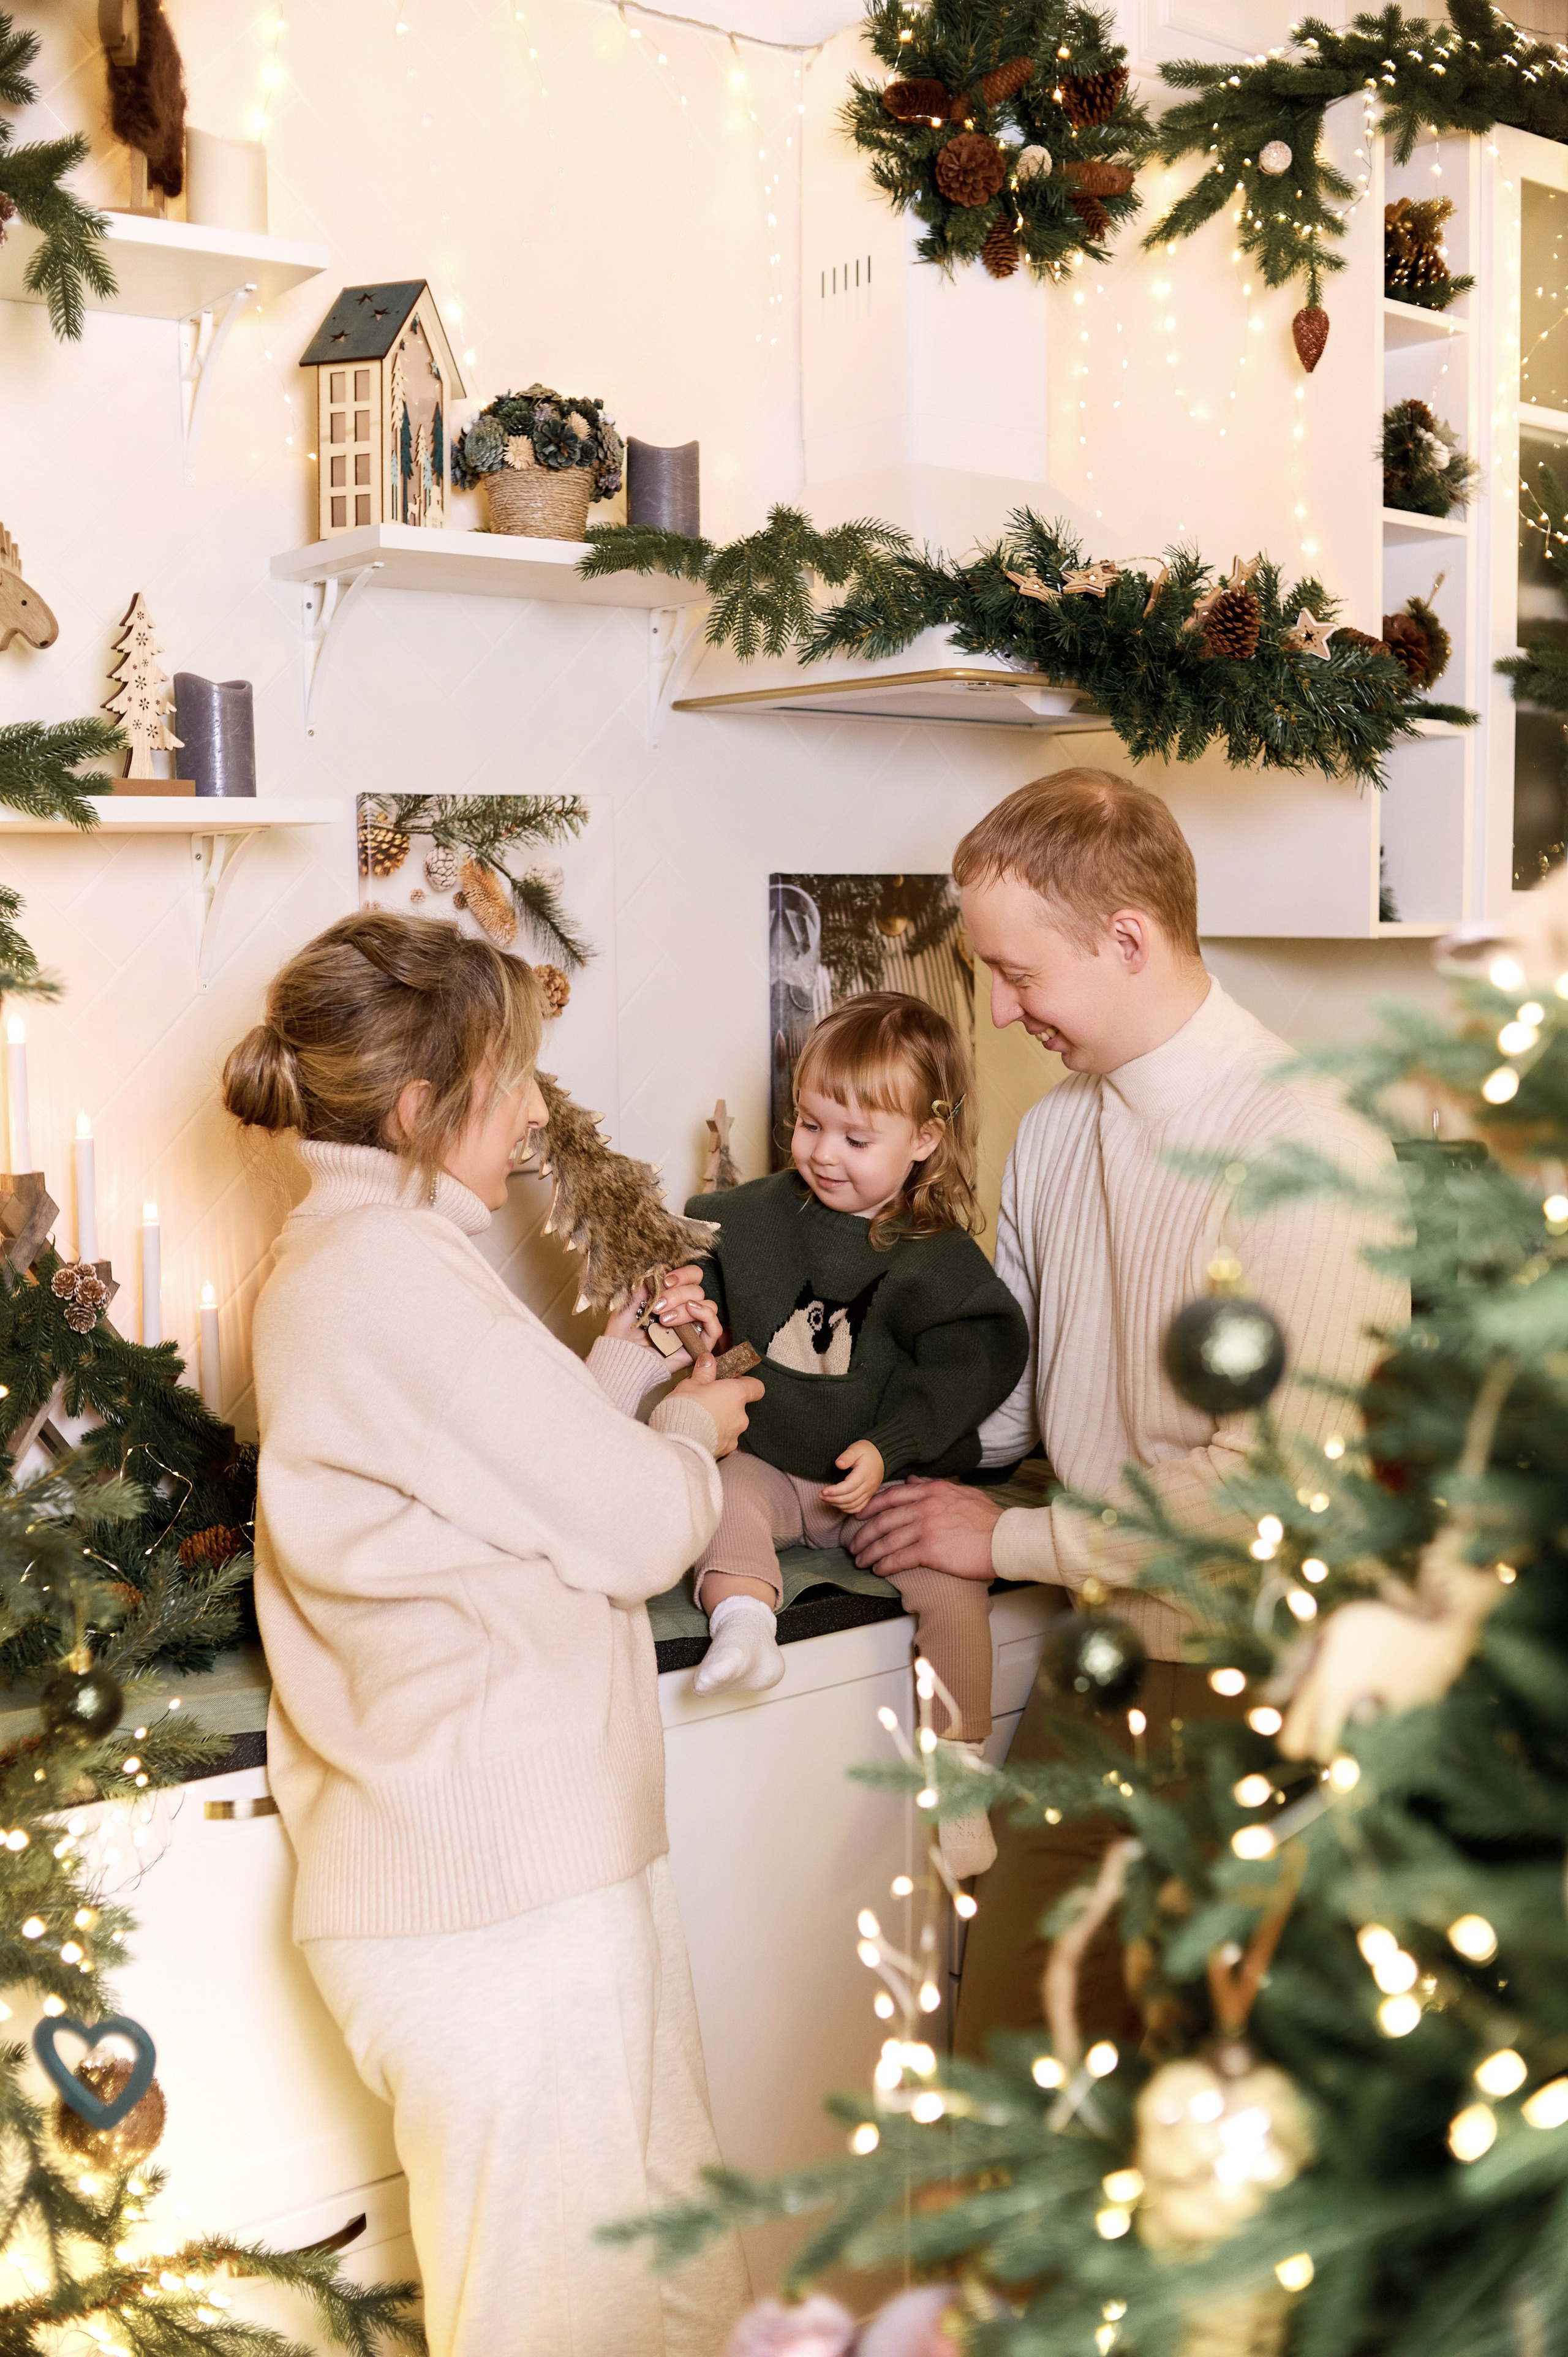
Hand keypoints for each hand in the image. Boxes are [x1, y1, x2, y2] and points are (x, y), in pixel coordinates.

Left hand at [606, 1266, 722, 1362]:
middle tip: (657, 1307)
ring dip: (685, 1307)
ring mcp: (693, 1327)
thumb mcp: (628, 1303)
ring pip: (708, 1305)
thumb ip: (644, 1285)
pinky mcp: (698, 1345)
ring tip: (665, 1319)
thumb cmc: (622, 1333)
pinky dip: (706, 1316)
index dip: (683, 1274)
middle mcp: (685, 1310)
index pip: (692, 1276)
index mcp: (672, 1296)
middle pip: (698, 1290)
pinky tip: (690, 1312)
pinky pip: (715, 1328)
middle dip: (677, 1295)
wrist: (621, 1358)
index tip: (665, 1280)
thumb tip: (657, 1271)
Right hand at [670, 1357, 764, 1456]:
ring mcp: (734, 1435)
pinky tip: (698, 1434)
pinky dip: (714, 1437)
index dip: (747, 1384)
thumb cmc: (686, 1409)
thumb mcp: (691, 1384)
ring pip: (731, 1425)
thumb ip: (704, 1372)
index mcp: (736, 1394)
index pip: (756, 1387)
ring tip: (699, 1420)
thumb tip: (708, 1360)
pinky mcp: (725, 1450)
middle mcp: (741, 1416)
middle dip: (725, 1405)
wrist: (679, 1441)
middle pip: (740, 1407)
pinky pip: (722, 1440)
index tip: (734, 1381)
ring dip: (719, 1422)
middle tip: (706, 1401)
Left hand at [820, 1439, 884, 1515]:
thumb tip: (838, 1464)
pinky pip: (858, 1508)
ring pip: (853, 1505)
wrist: (881, 1456)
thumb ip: (847, 1455)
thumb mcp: (856, 1448)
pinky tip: (836, 1503)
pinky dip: (846, 1508)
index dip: (835, 1491)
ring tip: (825, 1499)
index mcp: (865, 1473)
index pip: (849, 1487)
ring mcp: (870, 1492)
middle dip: (833, 1499)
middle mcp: (868, 1485)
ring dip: (837, 1504)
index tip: (823, 1491)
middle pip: (850, 1498)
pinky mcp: (869, 1496)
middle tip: (820, 1495)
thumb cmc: (866, 1451)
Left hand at [849, 1475, 1001, 1580]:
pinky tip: (878, 1570)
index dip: (870, 1507)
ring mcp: (926, 1527)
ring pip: (887, 1540)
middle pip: (883, 1519)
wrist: (1006, 1538)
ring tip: (861, 1561)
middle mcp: (925, 1506)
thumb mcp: (962, 1493)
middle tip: (854, 1544)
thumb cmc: (990, 1519)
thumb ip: (934, 1486)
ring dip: (869, 1552)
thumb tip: (913, 1479)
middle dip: (864, 1533)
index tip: (859, 1516)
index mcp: (932, 1491)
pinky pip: (899, 1558)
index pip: (892, 1496)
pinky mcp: (931, 1550)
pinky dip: (885, 1564)